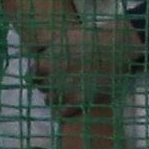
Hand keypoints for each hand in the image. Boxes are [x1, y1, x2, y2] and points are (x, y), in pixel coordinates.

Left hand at [22, 8, 141, 117]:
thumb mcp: (63, 35)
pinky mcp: (79, 101)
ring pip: (50, 100)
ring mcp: (65, 90)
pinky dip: (66, 109)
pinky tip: (75, 100)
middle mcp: (52, 76)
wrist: (117, 46)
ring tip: (69, 90)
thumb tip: (32, 57)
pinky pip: (63, 112)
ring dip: (57, 97)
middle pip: (42, 87)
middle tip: (63, 79)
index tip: (47, 73)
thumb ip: (45, 47)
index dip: (39, 74)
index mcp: (46, 61)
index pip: (31, 75)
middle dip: (49, 84)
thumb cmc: (90, 38)